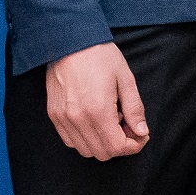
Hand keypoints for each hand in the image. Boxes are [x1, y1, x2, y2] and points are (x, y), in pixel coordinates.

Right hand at [45, 41, 148, 159]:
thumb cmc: (100, 56)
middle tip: (127, 125)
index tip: (140, 135)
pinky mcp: (54, 114)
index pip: (117, 147)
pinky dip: (85, 138)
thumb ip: (135, 109)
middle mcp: (77, 118)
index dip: (133, 146)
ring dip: (101, 142)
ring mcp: (62, 118)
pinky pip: (70, 140)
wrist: (69, 41)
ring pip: (85, 150)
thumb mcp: (125, 79)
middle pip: (102, 153)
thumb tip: (141, 132)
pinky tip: (94, 120)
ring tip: (109, 120)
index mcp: (98, 110)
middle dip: (119, 145)